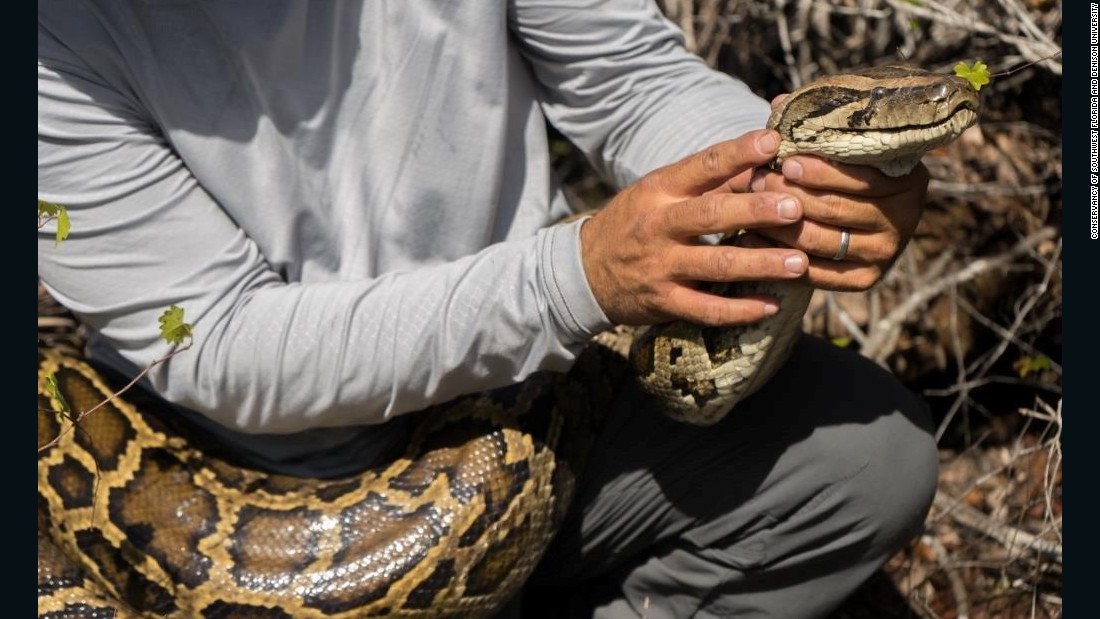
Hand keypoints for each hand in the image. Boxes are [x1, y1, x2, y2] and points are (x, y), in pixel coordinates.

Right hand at [580, 129, 808, 326]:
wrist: (585, 271)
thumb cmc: (635, 222)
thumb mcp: (658, 193)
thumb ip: (707, 180)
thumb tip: (764, 159)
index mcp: (659, 190)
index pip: (702, 166)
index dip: (737, 153)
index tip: (771, 141)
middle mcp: (659, 226)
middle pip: (712, 215)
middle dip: (756, 211)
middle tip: (795, 208)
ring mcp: (660, 266)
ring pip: (716, 265)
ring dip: (760, 264)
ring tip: (800, 263)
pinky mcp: (664, 301)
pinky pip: (706, 309)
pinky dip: (741, 310)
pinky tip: (771, 305)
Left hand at [745, 95, 929, 291]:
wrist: (853, 211)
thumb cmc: (840, 166)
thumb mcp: (835, 144)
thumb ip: (812, 124)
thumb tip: (779, 103)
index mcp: (907, 180)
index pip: (861, 178)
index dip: (821, 171)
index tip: (786, 161)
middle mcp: (904, 219)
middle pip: (835, 209)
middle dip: (789, 194)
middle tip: (755, 182)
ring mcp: (886, 253)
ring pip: (820, 240)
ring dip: (778, 224)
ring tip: (747, 207)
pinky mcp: (865, 280)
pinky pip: (817, 272)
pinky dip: (781, 256)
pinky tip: (751, 240)